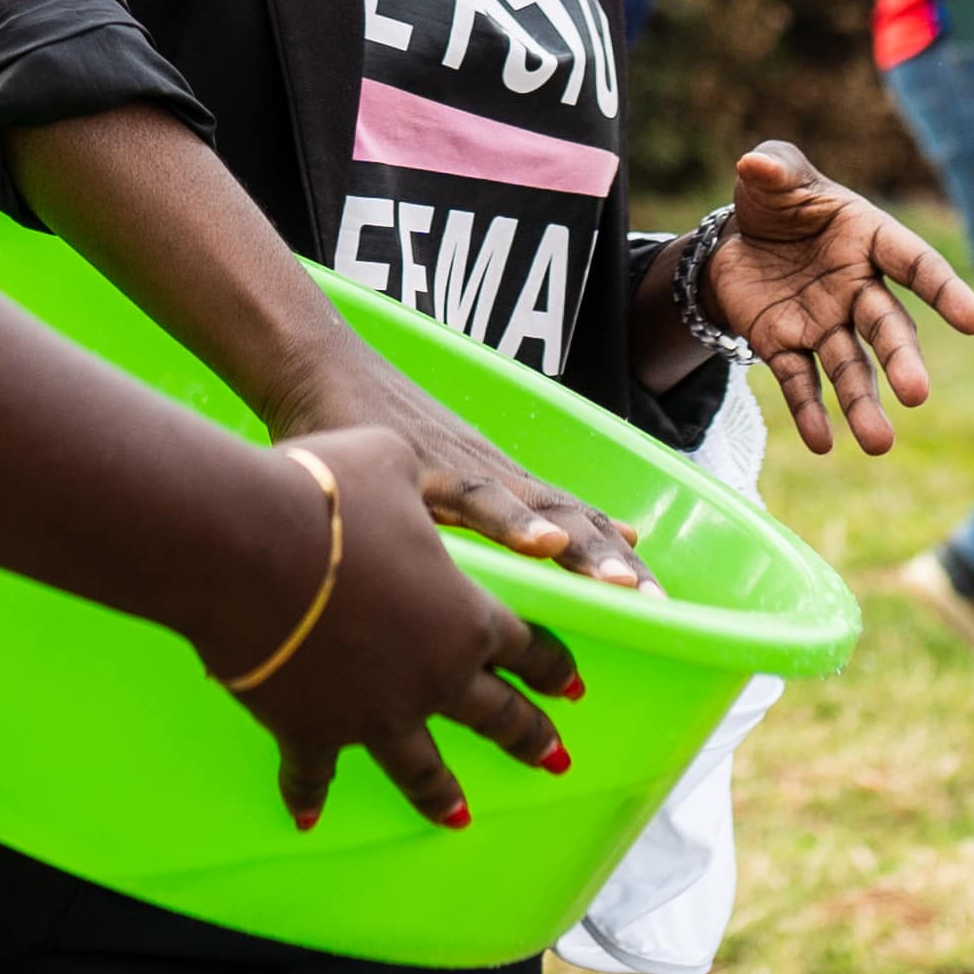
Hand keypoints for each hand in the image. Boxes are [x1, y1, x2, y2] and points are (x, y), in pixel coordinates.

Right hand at [214, 425, 587, 832]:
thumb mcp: (389, 465)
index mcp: (467, 615)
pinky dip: (310, 795)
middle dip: (528, 735)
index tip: (574, 687)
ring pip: (421, 767)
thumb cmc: (326, 495)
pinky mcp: (311, 733)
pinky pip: (315, 774)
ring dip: (441, 794)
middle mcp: (434, 677)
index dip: (551, 664)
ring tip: (458, 816)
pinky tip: (307, 818)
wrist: (245, 544)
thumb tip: (401, 477)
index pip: (526, 646)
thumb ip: (413, 487)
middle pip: (495, 715)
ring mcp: (374, 715)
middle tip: (553, 758)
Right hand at [280, 347, 640, 588]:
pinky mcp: (420, 470)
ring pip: (538, 513)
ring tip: (623, 586)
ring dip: (584, 552)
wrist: (311, 365)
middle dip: (615, 568)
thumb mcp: (410, 481)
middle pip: (570, 523)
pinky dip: (514, 522)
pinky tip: (545, 543)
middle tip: (662, 608)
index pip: (567, 523)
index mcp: (490, 484)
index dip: (610, 558)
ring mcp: (458, 471)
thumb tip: (480, 559)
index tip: (658, 603)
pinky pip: (475, 500)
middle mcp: (488, 475)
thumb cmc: (354, 427)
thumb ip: (450, 519)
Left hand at [686, 141, 973, 457]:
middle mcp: (857, 288)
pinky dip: (809, 411)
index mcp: (869, 239)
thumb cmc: (774, 201)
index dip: (944, 292)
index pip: (915, 265)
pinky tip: (822, 441)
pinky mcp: (786, 346)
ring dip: (862, 402)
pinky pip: (800, 381)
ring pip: (849, 366)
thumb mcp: (773, 175)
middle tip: (917, 395)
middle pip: (887, 327)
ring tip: (878, 443)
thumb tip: (757, 163)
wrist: (735, 242)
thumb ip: (773, 166)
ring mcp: (824, 323)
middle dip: (901, 360)